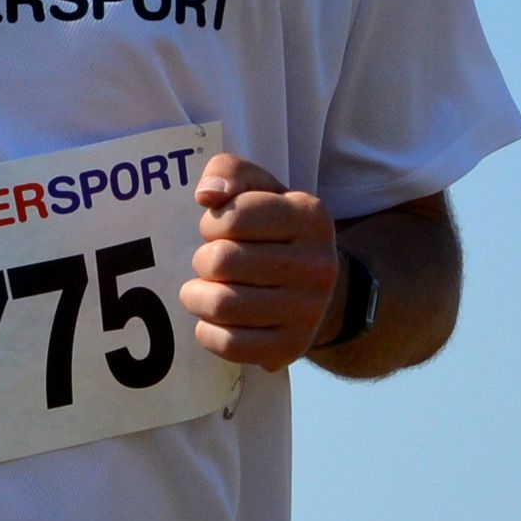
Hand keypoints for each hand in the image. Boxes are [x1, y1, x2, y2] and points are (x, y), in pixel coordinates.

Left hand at [180, 153, 338, 370]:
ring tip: (201, 291)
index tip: (218, 230)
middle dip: (203, 261)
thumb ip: (231, 172)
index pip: (234, 216)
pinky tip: (213, 321)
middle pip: (222, 262)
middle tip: (210, 263)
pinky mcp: (292, 348)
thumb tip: (207, 194)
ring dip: (197, 297)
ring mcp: (308, 311)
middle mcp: (318, 265)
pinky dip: (208, 333)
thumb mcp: (263, 191)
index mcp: (311, 217)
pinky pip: (230, 345)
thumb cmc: (278, 233)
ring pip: (222, 306)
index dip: (212, 223)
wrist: (324, 292)